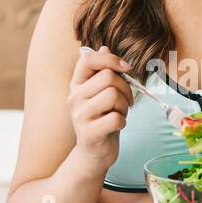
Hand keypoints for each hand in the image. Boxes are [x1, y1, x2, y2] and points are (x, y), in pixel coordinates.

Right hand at [68, 44, 132, 173]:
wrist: (93, 154)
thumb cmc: (102, 120)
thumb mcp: (103, 94)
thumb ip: (103, 73)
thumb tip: (104, 48)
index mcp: (77, 84)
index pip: (88, 59)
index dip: (111, 60)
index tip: (126, 68)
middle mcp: (74, 97)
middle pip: (108, 77)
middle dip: (125, 88)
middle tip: (127, 100)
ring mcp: (79, 116)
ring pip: (112, 96)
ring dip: (124, 106)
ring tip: (120, 114)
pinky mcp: (88, 133)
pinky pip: (115, 118)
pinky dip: (122, 122)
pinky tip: (116, 127)